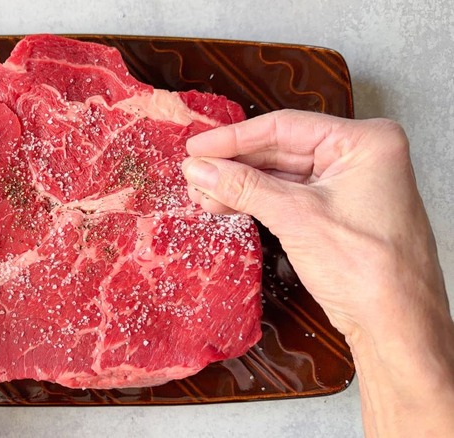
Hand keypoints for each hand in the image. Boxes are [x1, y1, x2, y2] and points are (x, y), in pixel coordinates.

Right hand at [183, 109, 453, 436]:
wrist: (397, 327)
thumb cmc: (367, 270)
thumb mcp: (296, 218)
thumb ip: (243, 187)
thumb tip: (199, 169)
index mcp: (365, 142)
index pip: (285, 127)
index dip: (233, 138)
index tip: (196, 146)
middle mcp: (360, 155)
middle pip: (282, 148)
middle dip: (234, 163)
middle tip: (194, 172)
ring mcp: (350, 183)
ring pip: (282, 173)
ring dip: (241, 184)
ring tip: (203, 194)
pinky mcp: (339, 210)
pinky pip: (290, 195)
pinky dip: (257, 200)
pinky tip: (227, 204)